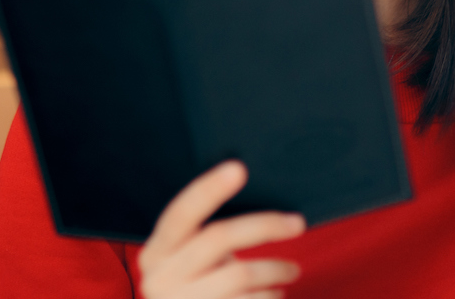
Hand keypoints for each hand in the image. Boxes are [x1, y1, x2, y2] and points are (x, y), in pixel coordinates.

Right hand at [138, 161, 305, 298]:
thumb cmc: (195, 288)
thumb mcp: (185, 261)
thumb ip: (205, 236)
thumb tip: (245, 188)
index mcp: (156, 252)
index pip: (181, 213)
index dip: (209, 189)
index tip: (238, 168)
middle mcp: (162, 278)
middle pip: (219, 237)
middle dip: (265, 225)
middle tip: (297, 223)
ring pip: (241, 273)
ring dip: (276, 269)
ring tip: (291, 270)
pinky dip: (272, 295)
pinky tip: (276, 294)